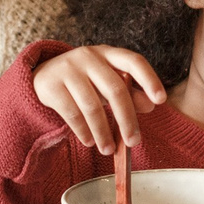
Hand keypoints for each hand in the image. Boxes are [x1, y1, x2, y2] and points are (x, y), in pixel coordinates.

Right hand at [33, 46, 165, 154]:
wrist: (42, 76)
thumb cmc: (84, 80)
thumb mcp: (106, 82)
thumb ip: (130, 91)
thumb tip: (151, 105)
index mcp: (108, 53)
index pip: (133, 61)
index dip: (149, 79)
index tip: (160, 100)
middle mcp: (89, 57)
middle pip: (115, 89)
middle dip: (127, 119)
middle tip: (134, 142)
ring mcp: (68, 69)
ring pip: (92, 105)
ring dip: (103, 132)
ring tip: (108, 149)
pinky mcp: (51, 85)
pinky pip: (72, 113)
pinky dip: (83, 131)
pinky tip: (89, 141)